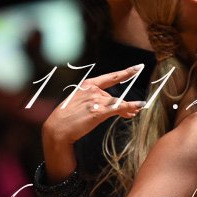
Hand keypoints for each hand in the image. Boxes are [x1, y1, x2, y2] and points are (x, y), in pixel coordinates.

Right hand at [41, 65, 146, 181]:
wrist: (57, 129)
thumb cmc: (67, 118)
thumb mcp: (79, 102)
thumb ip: (94, 100)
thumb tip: (114, 106)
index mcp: (87, 85)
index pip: (110, 77)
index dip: (126, 72)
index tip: (138, 67)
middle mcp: (92, 89)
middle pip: (115, 96)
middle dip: (124, 104)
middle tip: (133, 112)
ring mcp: (95, 99)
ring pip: (118, 103)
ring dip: (128, 109)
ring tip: (132, 115)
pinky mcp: (98, 111)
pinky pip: (119, 107)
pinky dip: (131, 107)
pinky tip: (139, 107)